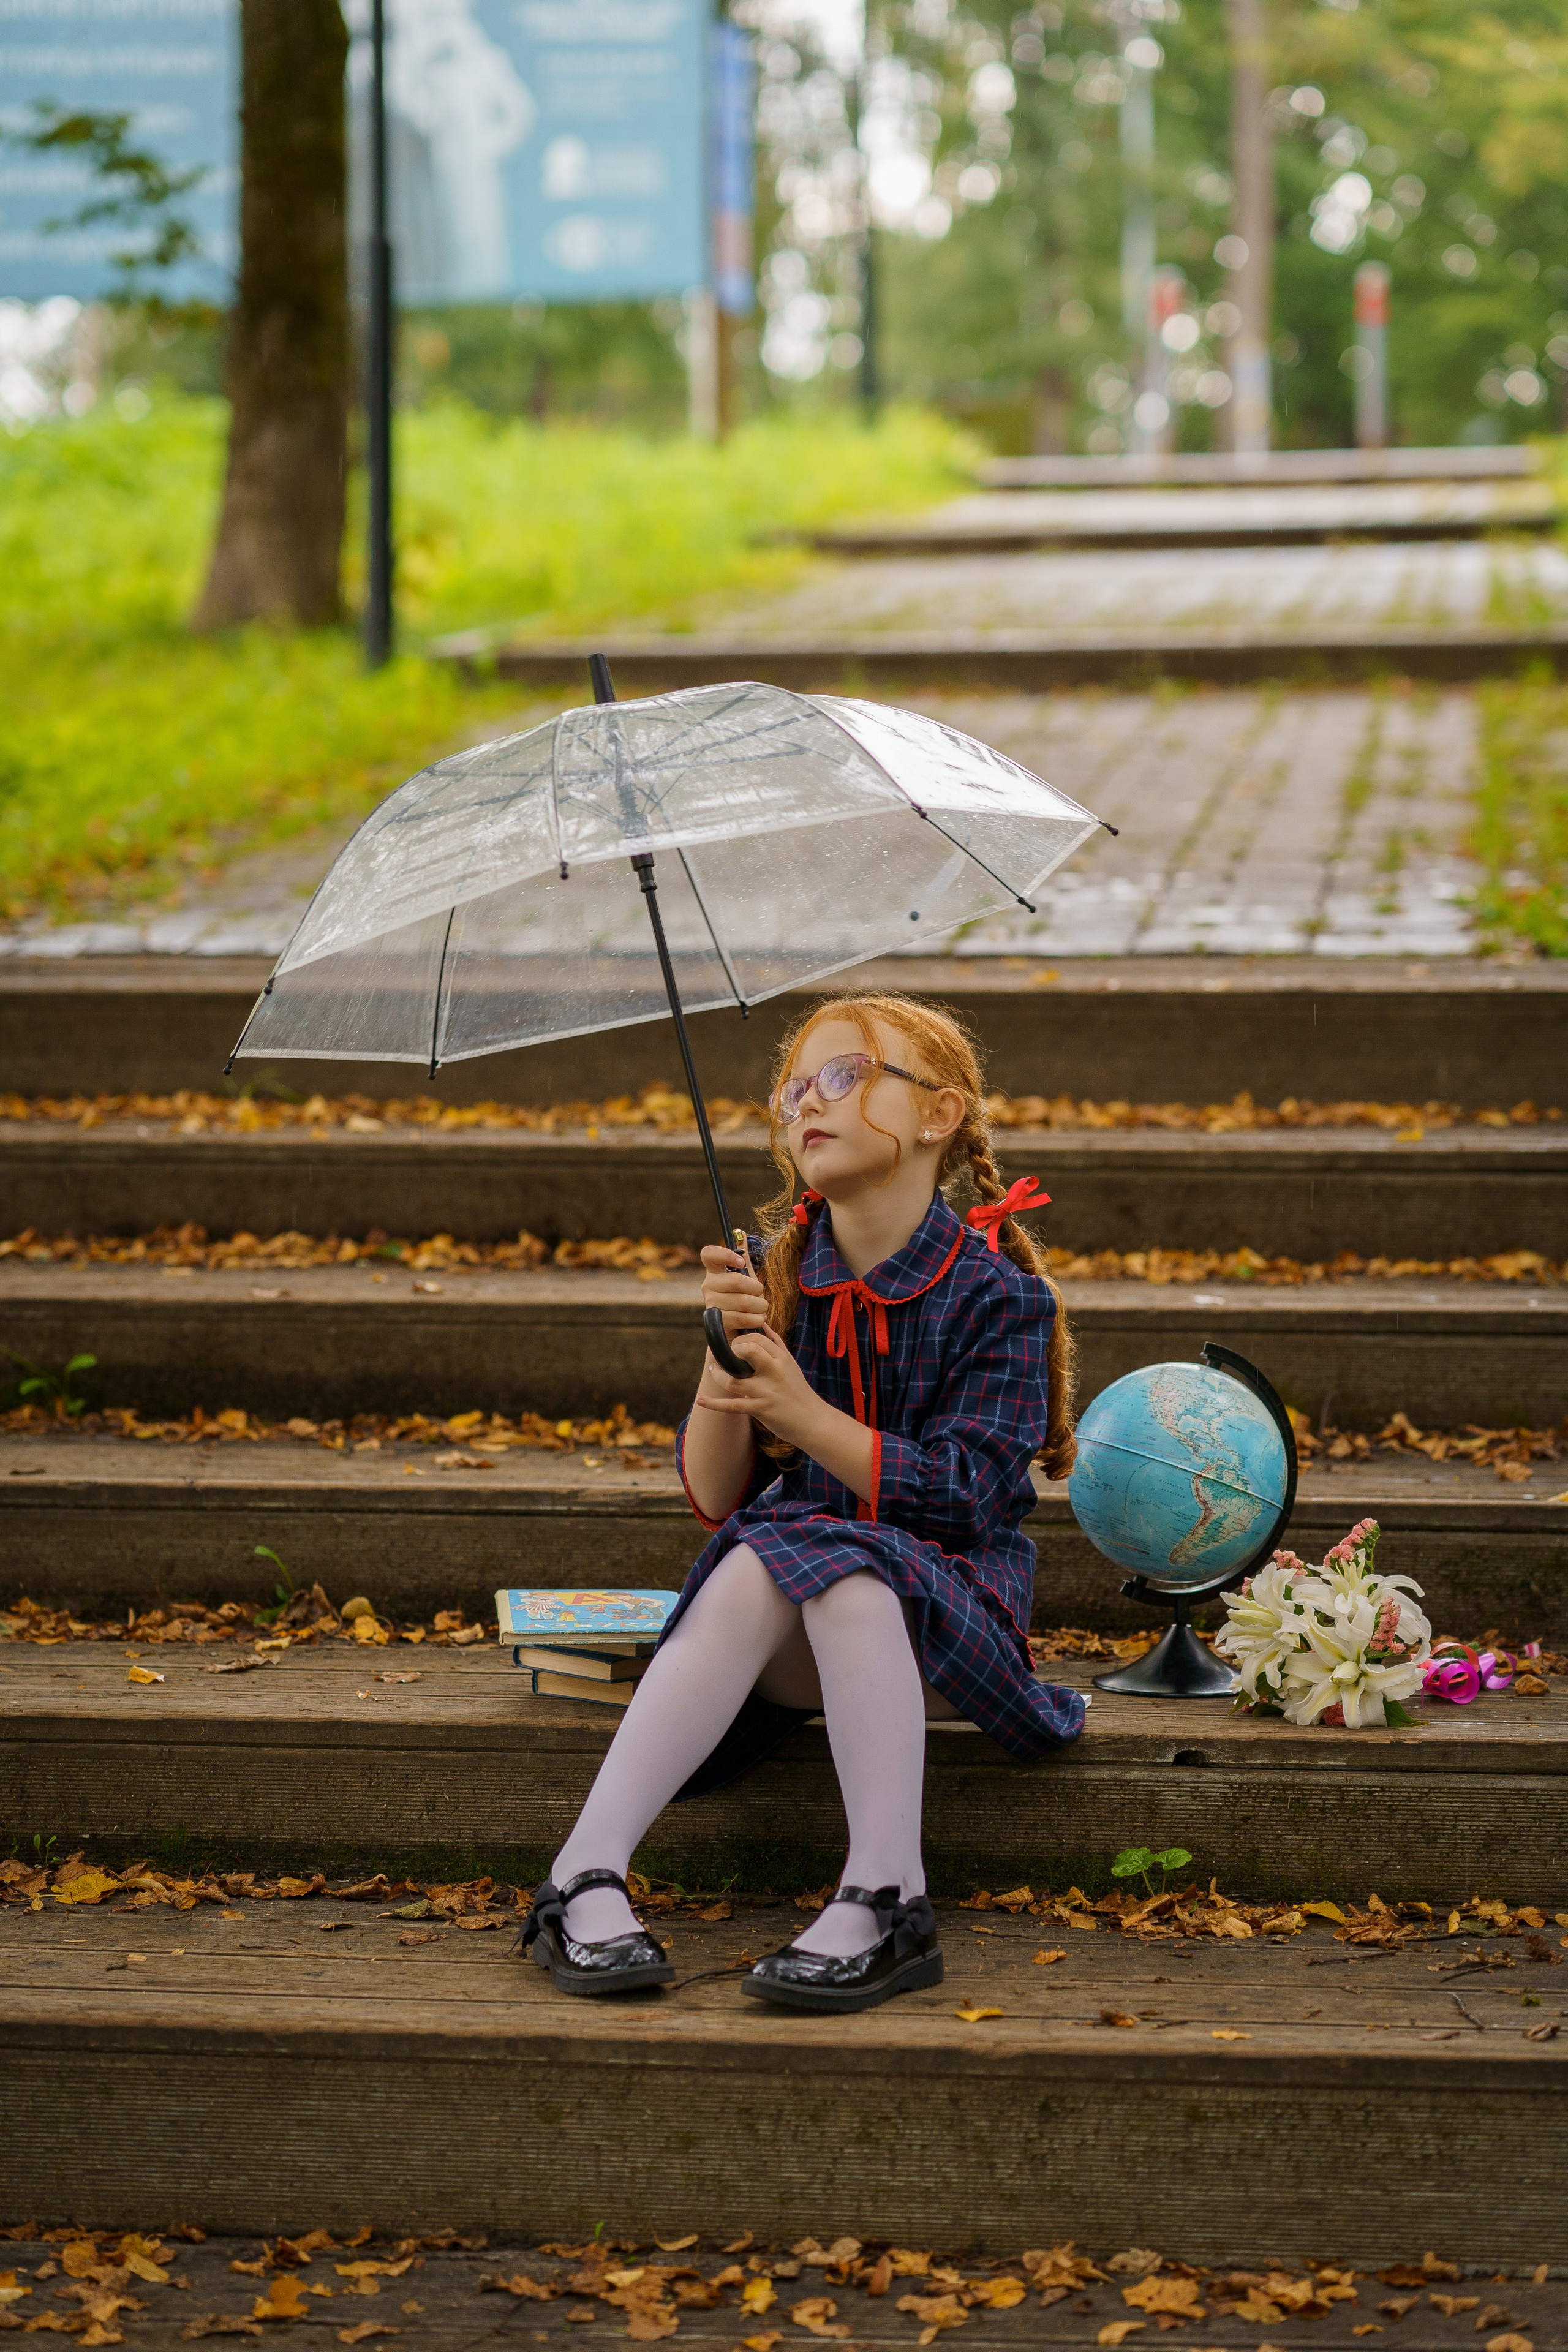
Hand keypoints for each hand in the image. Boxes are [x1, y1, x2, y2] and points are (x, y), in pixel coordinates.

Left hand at [696, 1321, 819, 1447]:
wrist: (811, 1420)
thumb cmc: (797, 1390)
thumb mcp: (790, 1363)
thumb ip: (776, 1343)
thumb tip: (761, 1323)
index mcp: (781, 1358)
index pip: (756, 1338)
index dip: (740, 1340)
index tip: (734, 1347)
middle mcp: (775, 1372)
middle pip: (748, 1350)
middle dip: (731, 1351)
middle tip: (725, 1357)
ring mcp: (767, 1391)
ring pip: (734, 1379)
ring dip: (718, 1375)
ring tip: (714, 1371)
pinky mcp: (760, 1410)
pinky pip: (733, 1406)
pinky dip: (714, 1404)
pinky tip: (701, 1401)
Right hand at [699, 1243, 766, 1339]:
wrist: (740, 1330)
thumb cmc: (743, 1298)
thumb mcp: (746, 1276)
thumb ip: (742, 1256)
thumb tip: (741, 1233)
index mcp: (714, 1271)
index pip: (709, 1254)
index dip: (725, 1255)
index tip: (741, 1262)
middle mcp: (708, 1286)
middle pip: (735, 1281)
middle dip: (756, 1289)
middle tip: (761, 1296)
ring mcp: (711, 1305)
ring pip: (742, 1301)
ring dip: (760, 1306)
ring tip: (762, 1309)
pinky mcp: (717, 1323)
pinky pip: (741, 1318)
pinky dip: (756, 1319)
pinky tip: (758, 1320)